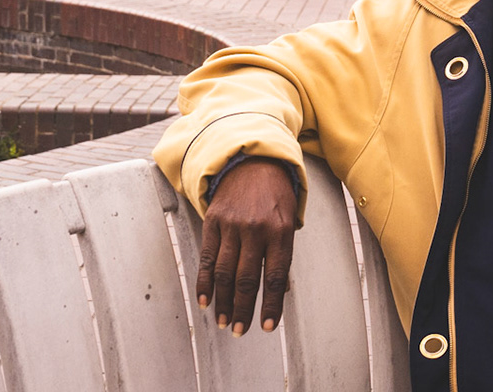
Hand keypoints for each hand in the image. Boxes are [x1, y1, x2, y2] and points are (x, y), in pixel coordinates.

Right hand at [195, 158, 296, 336]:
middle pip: (247, 279)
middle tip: (239, 331)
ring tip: (222, 322)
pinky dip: (204, 283)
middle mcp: (256, 229)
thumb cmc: (276, 196)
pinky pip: (207, 258)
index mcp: (281, 231)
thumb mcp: (289, 220)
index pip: (275, 277)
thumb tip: (279, 292)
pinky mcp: (213, 222)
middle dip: (243, 310)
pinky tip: (204, 301)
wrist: (253, 162)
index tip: (266, 327)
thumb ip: (282, 253)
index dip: (270, 305)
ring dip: (223, 302)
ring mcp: (232, 225)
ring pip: (225, 273)